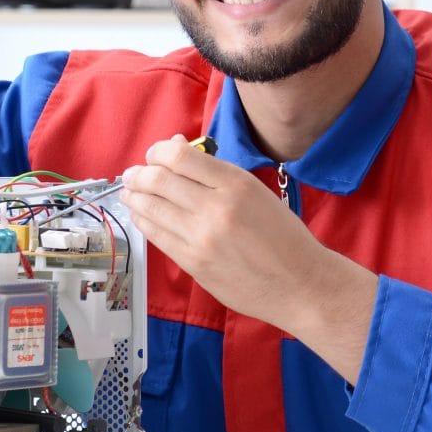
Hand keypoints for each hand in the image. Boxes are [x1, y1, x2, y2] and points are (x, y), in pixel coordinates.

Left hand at [119, 135, 377, 382]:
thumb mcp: (255, 192)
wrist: (300, 284)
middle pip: (158, 179)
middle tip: (133, 174)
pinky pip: (156, 235)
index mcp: (235, 183)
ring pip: (151, 207)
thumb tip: (176, 148)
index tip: (155, 155)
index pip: (179, 156)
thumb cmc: (282, 236)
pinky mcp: (193, 263)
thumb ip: (214, 172)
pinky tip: (141, 215)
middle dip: (139, 173)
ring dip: (134, 196)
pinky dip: (143, 221)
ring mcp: (201, 238)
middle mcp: (215, 207)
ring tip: (130, 192)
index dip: (158, 151)